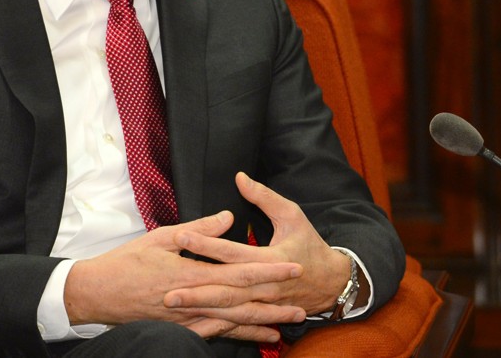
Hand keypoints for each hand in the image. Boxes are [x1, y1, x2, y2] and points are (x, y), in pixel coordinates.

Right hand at [63, 209, 305, 341]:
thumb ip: (199, 230)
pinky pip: (215, 333)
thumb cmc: (126, 262)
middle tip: (303, 303)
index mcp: (192, 273)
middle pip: (242, 302)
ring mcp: (188, 318)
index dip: (268, 270)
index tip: (293, 266)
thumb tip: (229, 217)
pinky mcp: (181, 327)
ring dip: (261, 323)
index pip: (238, 272)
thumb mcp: (161, 237)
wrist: (97, 294)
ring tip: (287, 325)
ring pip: (232, 322)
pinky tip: (256, 337)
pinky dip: (238, 335)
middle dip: (274, 303)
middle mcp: (194, 300)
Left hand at [165, 172, 355, 319]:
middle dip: (195, 289)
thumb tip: (239, 177)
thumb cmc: (310, 244)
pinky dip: (215, 323)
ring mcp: (265, 304)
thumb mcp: (292, 215)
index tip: (181, 236)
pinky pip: (236, 321)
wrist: (333, 283)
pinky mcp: (263, 314)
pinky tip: (194, 321)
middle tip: (167, 289)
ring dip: (201, 308)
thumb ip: (264, 197)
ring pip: (228, 309)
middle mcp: (267, 285)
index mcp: (273, 259)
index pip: (233, 252)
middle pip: (226, 288)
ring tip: (173, 304)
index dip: (206, 244)